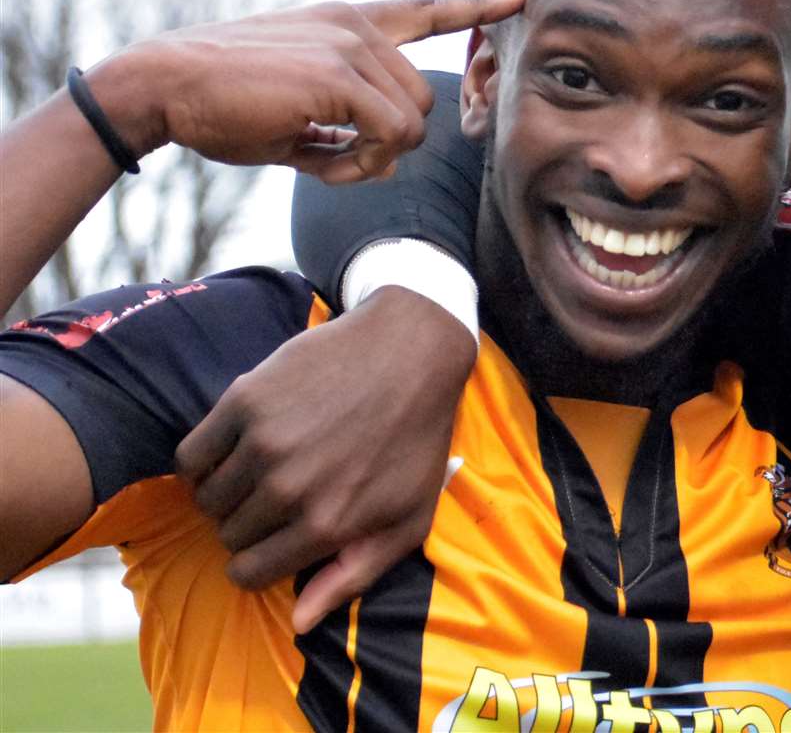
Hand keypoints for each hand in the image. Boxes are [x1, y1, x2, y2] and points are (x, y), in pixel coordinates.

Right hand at [86, 0, 523, 182]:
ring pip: (414, 123)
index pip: (425, 8)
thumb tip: (386, 155)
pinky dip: (362, 165)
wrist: (164, 86)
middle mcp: (356, 26)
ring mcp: (350, 47)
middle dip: (391, 143)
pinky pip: (391, 137)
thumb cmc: (222, 102)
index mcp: (346, 21)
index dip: (475, 5)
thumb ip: (348, 117)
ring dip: (375, 158)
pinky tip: (319, 162)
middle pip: (424, 99)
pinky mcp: (339, 77)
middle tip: (336, 157)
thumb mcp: (297, 104)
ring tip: (321, 156)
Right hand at [174, 287, 474, 632]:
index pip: (248, 573)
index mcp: (327, 525)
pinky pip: (191, 454)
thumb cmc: (415, 440)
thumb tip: (300, 623)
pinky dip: (202, 461)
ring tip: (257, 472)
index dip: (255, 563)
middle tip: (274, 498)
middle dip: (246, 526)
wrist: (410, 352)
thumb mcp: (407, 519)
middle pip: (227, 535)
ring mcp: (264, 442)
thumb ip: (352, 577)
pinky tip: (231, 451)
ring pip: (206, 498)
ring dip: (224, 493)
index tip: (270, 543)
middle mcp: (289, 488)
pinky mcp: (245, 400)